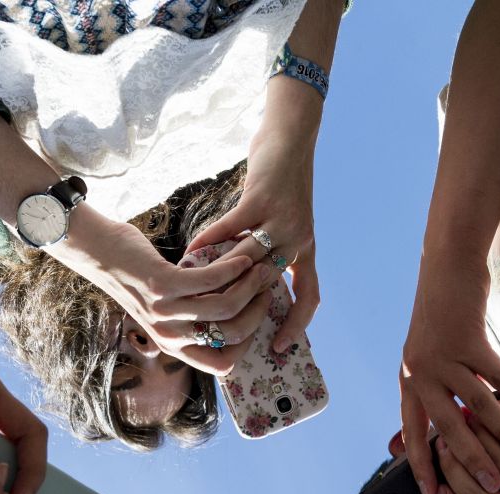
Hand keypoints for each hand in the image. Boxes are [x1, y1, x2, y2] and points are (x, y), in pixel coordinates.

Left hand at [58, 215, 276, 375]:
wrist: (99, 254)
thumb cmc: (138, 278)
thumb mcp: (165, 311)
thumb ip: (193, 319)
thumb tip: (236, 316)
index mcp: (172, 347)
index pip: (223, 365)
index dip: (248, 344)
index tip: (259, 317)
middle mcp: (169, 336)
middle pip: (232, 334)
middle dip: (258, 309)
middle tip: (267, 286)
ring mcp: (165, 313)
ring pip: (226, 306)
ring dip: (250, 284)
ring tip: (259, 267)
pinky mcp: (164, 286)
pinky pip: (212, 280)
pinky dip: (233, 267)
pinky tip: (240, 257)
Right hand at [185, 125, 319, 353]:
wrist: (290, 139)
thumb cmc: (282, 183)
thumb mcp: (286, 221)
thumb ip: (270, 250)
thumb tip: (243, 283)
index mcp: (306, 249)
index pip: (310, 297)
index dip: (297, 326)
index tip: (277, 348)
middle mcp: (298, 239)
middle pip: (268, 284)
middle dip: (240, 308)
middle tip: (214, 324)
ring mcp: (281, 220)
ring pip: (245, 261)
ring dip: (217, 276)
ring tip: (194, 290)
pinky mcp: (260, 200)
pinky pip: (229, 229)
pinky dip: (208, 242)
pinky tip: (190, 251)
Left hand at [399, 248, 499, 493]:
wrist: (446, 268)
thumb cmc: (441, 318)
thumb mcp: (426, 357)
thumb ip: (432, 393)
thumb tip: (442, 434)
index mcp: (409, 381)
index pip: (412, 432)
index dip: (420, 465)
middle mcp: (420, 372)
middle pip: (446, 427)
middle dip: (469, 462)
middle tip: (490, 490)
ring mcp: (444, 355)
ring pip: (478, 405)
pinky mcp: (469, 339)